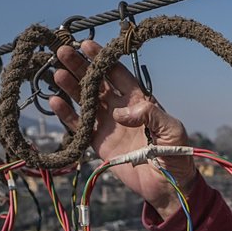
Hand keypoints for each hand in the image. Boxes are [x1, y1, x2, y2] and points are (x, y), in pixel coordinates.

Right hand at [50, 40, 195, 220]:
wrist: (167, 186)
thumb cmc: (176, 155)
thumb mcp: (171, 130)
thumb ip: (151, 115)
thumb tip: (120, 112)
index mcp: (140, 101)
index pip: (118, 74)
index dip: (103, 59)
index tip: (87, 45)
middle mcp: (121, 109)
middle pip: (97, 83)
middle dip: (81, 67)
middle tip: (63, 52)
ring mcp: (109, 125)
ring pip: (85, 101)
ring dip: (71, 87)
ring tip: (56, 72)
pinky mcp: (99, 143)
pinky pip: (80, 126)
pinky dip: (67, 115)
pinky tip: (55, 102)